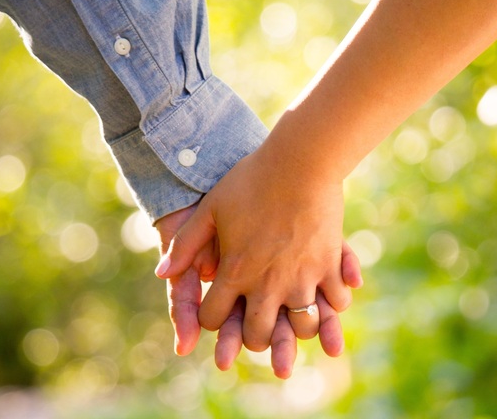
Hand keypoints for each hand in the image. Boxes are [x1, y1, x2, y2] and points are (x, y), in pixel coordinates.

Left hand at [156, 145, 353, 351]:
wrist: (300, 160)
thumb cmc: (251, 180)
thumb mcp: (211, 208)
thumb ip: (185, 244)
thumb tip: (160, 273)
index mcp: (235, 270)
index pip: (214, 318)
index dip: (212, 318)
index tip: (218, 308)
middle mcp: (268, 283)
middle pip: (257, 335)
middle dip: (252, 336)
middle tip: (255, 323)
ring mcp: (302, 277)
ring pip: (300, 328)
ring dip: (295, 328)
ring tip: (292, 315)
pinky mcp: (329, 266)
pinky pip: (335, 303)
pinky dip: (331, 306)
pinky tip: (325, 297)